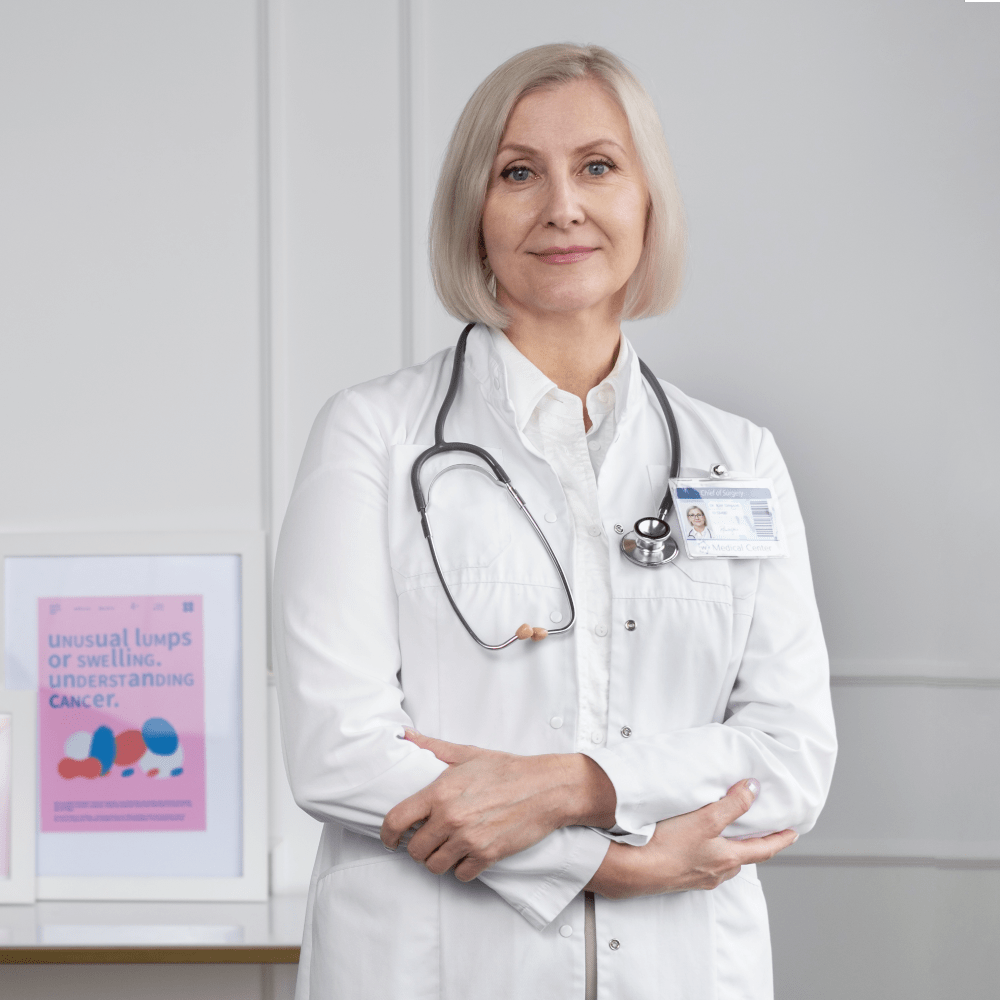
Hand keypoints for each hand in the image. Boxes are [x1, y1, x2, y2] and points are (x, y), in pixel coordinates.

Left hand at [380, 730, 615, 880]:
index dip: (387, 834)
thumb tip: (406, 735)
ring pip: (435, 866)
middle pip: (414, 850)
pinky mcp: (487, 855)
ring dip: (438, 860)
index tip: (390, 839)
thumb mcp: (467, 754)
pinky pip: (461, 875)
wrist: (545, 788)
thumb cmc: (506, 769)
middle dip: (418, 847)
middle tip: (428, 840)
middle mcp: (450, 818)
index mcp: (440, 792)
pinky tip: (468, 855)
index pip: (396, 820)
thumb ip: (432, 747)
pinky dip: (462, 868)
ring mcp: (468, 839)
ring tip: (446, 849)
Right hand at [586, 779, 797, 899]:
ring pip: (724, 862)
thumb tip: (753, 790)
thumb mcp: (706, 819)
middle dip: (755, 845)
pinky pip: (704, 864)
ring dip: (731, 849)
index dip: (780, 839)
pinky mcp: (680, 877)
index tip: (794, 833)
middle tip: (763, 833)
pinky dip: (710, 853)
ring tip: (731, 835)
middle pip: (744, 857)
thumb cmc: (668, 845)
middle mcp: (717, 873)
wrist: (633, 869)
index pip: (764, 849)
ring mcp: (698, 878)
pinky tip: (699, 845)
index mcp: (728, 859)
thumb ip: (732, 805)